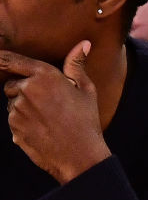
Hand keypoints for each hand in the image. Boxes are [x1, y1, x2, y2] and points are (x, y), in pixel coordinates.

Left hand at [1, 43, 109, 183]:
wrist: (81, 156)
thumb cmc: (86, 121)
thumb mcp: (86, 90)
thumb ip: (76, 65)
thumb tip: (83, 44)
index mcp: (45, 76)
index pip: (10, 60)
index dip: (0, 59)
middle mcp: (27, 89)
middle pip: (12, 84)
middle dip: (23, 91)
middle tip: (47, 105)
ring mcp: (18, 109)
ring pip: (12, 103)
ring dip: (24, 108)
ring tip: (47, 120)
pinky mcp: (13, 126)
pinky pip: (13, 120)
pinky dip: (23, 123)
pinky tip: (42, 130)